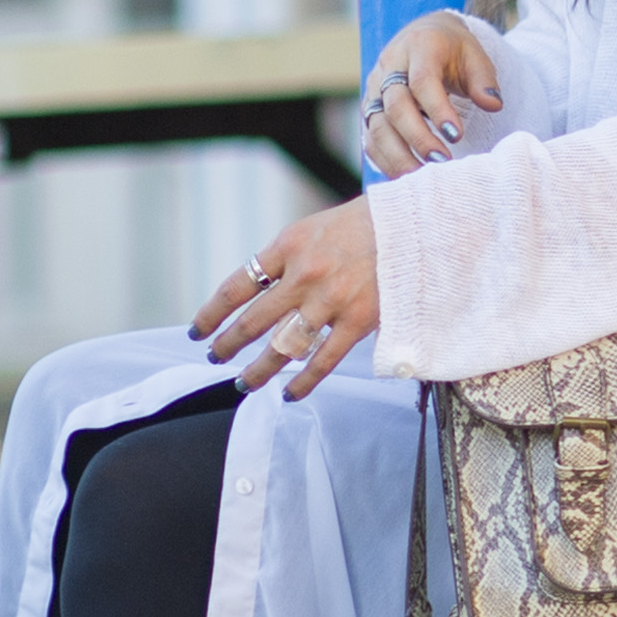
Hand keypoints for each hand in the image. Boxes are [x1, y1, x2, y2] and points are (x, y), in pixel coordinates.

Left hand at [192, 199, 380, 399]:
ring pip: (282, 347)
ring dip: (258, 370)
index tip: (198, 331)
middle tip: (214, 358)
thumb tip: (259, 292)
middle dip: (228, 345)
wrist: (418, 223)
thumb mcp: (315, 229)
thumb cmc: (366, 223)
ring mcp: (331, 300)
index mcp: (289, 246)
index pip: (237, 286)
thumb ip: (287, 258)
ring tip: (243, 384)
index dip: (212, 313)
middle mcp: (305, 274)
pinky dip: (303, 381)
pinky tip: (289, 393)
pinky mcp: (359, 321)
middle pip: (253, 321)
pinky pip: (323, 360)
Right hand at [359, 11, 502, 179]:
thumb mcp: (475, 56)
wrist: (424, 36)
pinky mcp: (369, 108)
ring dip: (398, 155)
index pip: (422, 81)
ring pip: (376, 125)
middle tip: (442, 162)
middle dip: (418, 138)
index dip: (437, 110)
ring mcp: (374, 88)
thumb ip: (484, 81)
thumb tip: (493, 105)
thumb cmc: (454, 51)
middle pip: (395, 106)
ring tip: (421, 178)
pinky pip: (369, 138)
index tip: (457, 136)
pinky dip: (385, 159)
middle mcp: (390, 66)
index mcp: (419, 47)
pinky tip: (406, 177)